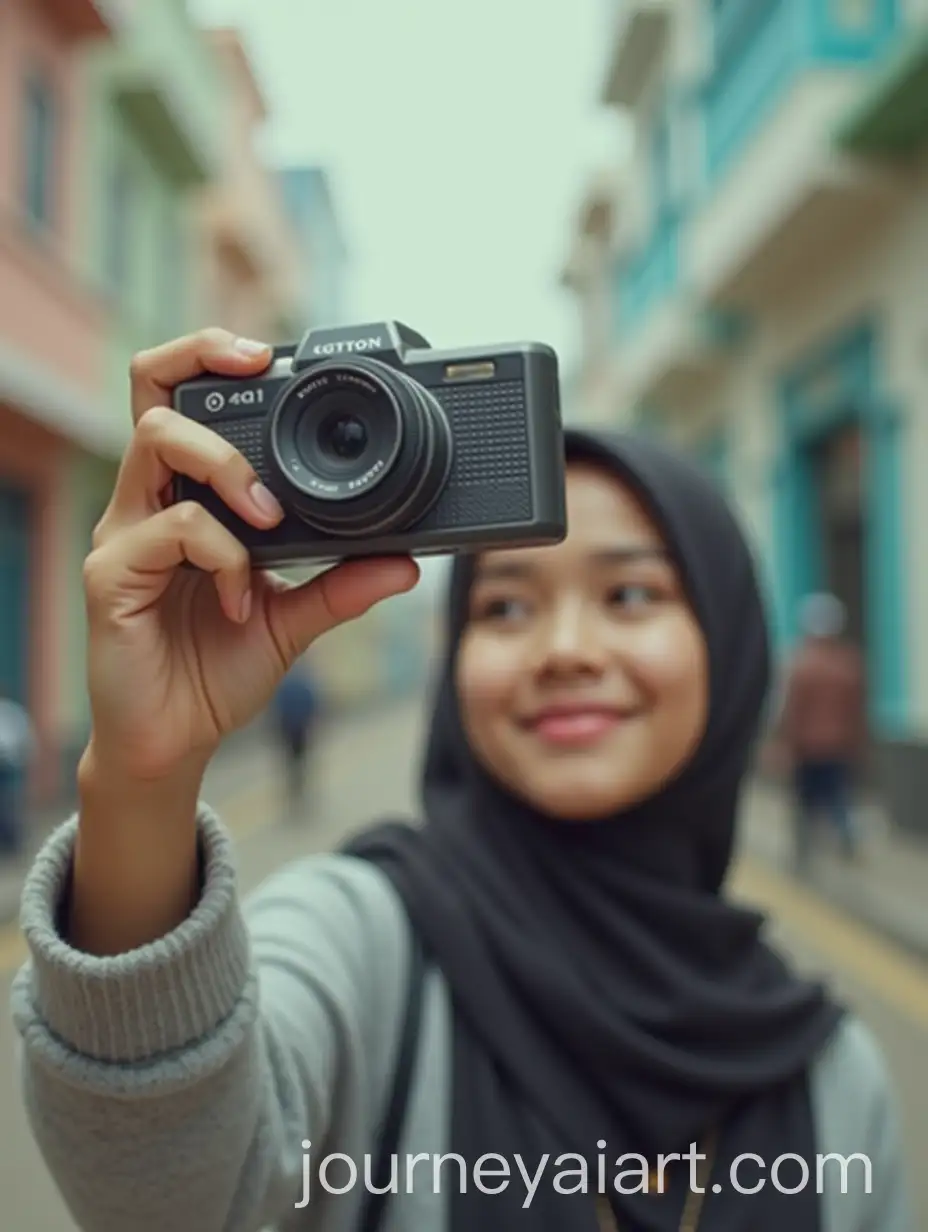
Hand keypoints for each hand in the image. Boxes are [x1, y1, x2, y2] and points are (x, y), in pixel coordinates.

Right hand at [82, 329, 418, 785]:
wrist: (176, 740)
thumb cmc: (217, 669)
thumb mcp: (294, 620)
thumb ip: (341, 585)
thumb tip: (406, 561)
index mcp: (186, 498)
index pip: (184, 402)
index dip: (215, 358)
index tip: (272, 358)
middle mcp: (148, 503)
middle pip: (151, 389)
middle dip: (201, 357)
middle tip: (259, 369)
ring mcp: (125, 534)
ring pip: (159, 443)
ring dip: (230, 468)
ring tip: (271, 519)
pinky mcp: (111, 575)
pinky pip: (173, 531)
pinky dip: (225, 557)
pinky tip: (241, 603)